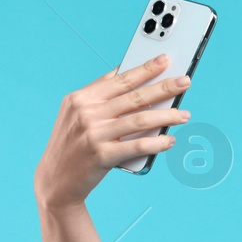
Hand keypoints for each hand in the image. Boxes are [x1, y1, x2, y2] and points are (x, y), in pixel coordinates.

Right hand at [34, 54, 192, 208]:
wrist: (56, 181)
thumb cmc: (72, 146)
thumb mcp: (75, 115)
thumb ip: (99, 97)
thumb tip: (129, 77)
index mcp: (81, 98)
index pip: (120, 79)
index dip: (145, 69)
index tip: (165, 60)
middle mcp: (86, 112)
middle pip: (134, 96)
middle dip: (164, 87)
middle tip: (185, 82)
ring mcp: (93, 133)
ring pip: (140, 119)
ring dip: (167, 116)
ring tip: (184, 115)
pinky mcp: (101, 155)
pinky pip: (137, 145)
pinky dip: (157, 142)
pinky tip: (170, 140)